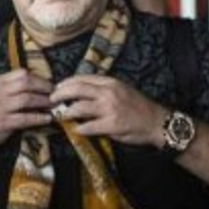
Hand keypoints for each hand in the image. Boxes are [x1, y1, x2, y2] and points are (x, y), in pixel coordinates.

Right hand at [0, 69, 53, 153]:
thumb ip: (10, 87)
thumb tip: (35, 85)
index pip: (21, 73)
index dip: (38, 78)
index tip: (49, 84)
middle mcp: (0, 92)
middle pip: (26, 83)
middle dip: (44, 87)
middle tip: (55, 94)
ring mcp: (1, 107)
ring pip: (27, 99)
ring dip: (43, 102)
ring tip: (53, 105)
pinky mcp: (4, 122)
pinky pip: (25, 118)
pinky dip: (38, 118)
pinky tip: (47, 119)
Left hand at [49, 75, 166, 147]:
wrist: (156, 122)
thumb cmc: (138, 106)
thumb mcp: (121, 90)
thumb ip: (103, 90)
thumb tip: (80, 93)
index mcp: (110, 82)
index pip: (82, 78)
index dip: (66, 83)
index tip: (57, 88)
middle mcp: (108, 92)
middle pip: (76, 89)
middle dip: (59, 95)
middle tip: (51, 101)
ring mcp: (109, 109)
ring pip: (78, 107)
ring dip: (66, 113)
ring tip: (62, 116)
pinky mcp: (111, 125)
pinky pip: (88, 126)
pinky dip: (79, 129)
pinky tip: (76, 130)